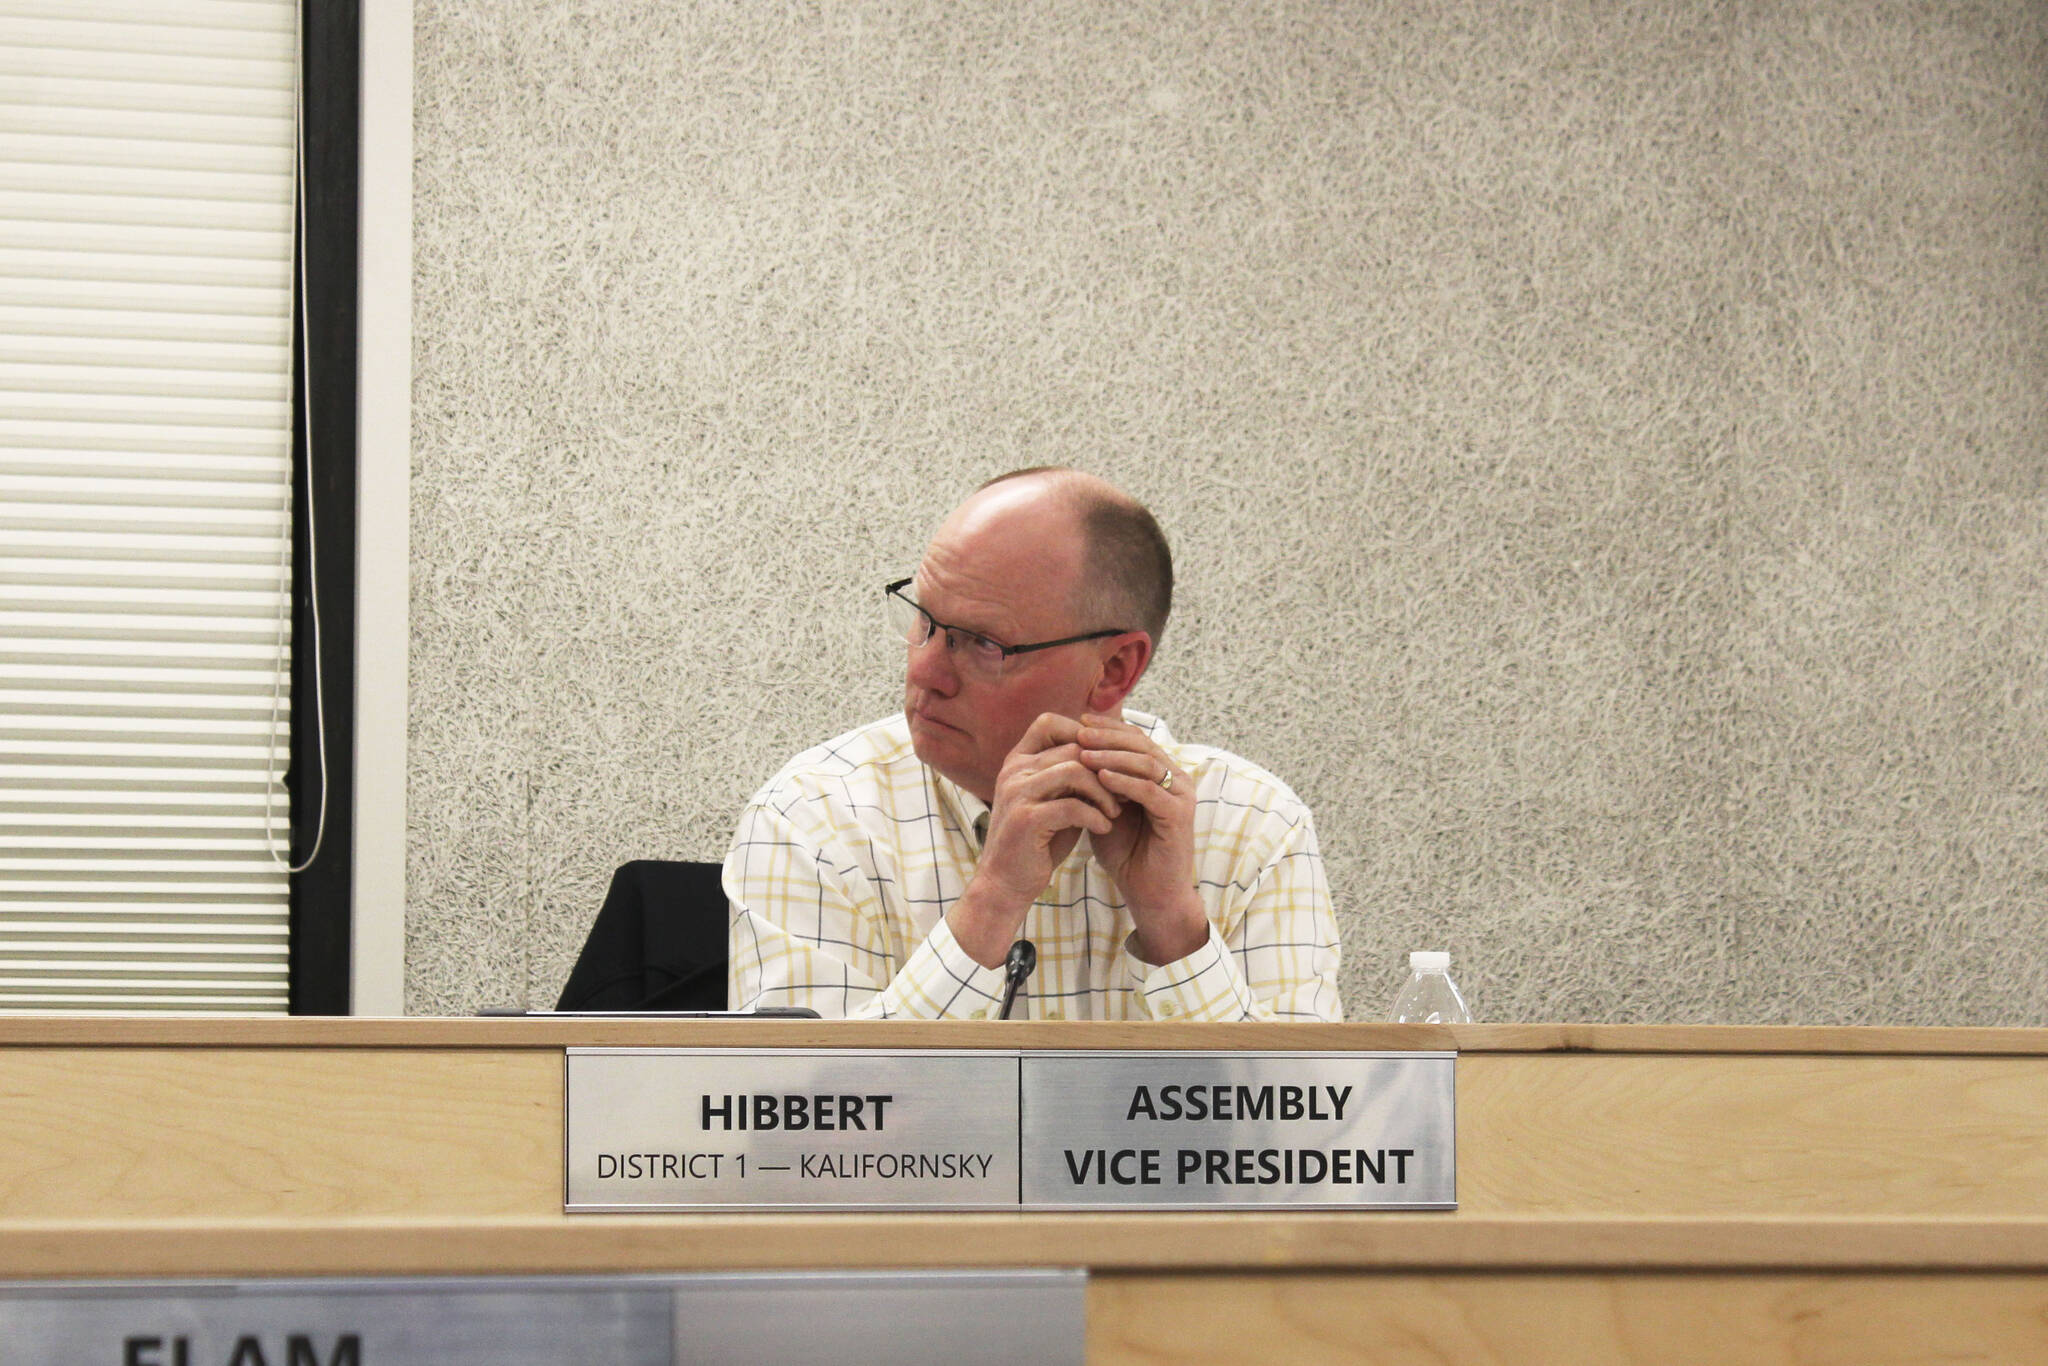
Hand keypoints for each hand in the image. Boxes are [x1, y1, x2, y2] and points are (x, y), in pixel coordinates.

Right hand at [948, 713, 1123, 966]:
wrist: (1006, 883)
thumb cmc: (1036, 842)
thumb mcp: (1054, 801)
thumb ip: (1072, 778)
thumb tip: (1111, 756)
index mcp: (1017, 761)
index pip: (1049, 723)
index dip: (1083, 735)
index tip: (1107, 762)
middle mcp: (1013, 770)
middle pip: (1072, 748)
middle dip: (1105, 769)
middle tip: (1123, 792)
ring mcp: (1017, 793)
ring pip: (1074, 771)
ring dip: (1104, 791)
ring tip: (1115, 811)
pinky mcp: (1027, 820)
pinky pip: (1073, 806)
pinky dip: (1096, 816)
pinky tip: (1104, 828)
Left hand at [1075, 713, 1207, 963]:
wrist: (1149, 894)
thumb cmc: (1126, 853)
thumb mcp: (1105, 808)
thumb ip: (1096, 781)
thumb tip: (1069, 752)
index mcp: (1161, 774)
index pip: (1136, 739)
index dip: (1108, 728)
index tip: (1077, 722)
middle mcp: (1176, 780)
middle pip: (1142, 744)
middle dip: (1108, 736)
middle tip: (1079, 731)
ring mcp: (1181, 796)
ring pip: (1146, 763)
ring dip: (1112, 755)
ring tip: (1083, 752)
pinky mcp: (1180, 815)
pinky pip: (1149, 790)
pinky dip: (1124, 781)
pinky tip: (1101, 777)